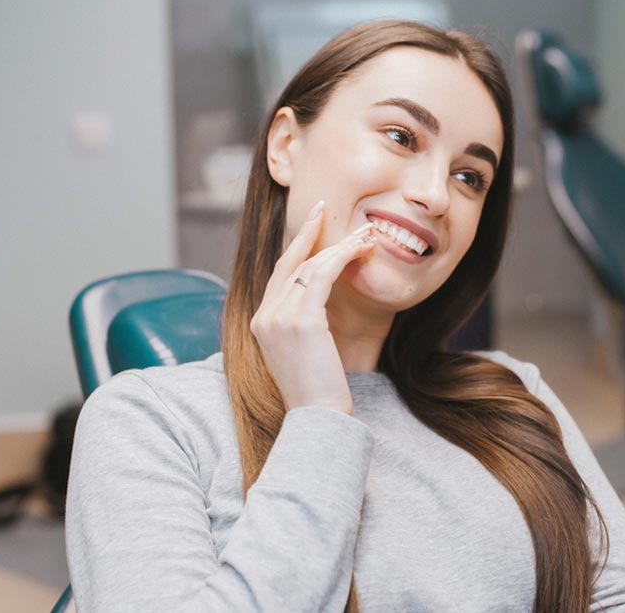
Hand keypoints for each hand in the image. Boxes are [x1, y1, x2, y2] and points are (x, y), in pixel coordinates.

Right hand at [249, 201, 374, 414]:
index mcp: (261, 323)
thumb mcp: (302, 354)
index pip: (280, 276)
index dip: (296, 249)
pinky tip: (361, 248)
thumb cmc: (318, 392)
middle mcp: (264, 315)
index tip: (310, 226)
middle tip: (323, 208)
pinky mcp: (300, 319)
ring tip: (363, 233)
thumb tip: (320, 309)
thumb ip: (302, 327)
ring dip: (338, 245)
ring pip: (309, 266)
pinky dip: (343, 257)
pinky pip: (323, 275)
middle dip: (308, 232)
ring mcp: (278, 316)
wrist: (317, 418)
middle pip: (289, 263)